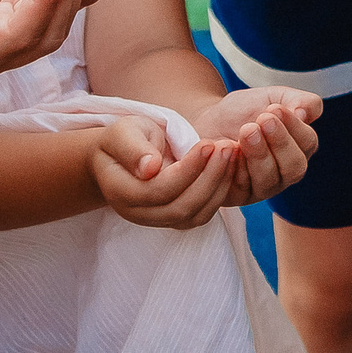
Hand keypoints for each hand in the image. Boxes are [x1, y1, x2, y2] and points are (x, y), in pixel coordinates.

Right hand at [91, 113, 238, 229]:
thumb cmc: (124, 139)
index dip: (186, 170)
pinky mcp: (175, 218)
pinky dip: (219, 193)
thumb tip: (150, 168)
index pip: (158, 191)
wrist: (122, 155)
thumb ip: (133, 148)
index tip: (207, 144)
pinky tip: (229, 168)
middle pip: (180, 208)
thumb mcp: (123, 133)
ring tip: (231, 154)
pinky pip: (202, 215)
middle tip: (226, 147)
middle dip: (209, 178)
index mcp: (120, 191)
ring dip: (218, 186)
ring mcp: (157, 219)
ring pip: (195, 215)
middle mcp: (138, 213)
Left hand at [188, 86, 320, 205]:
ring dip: (259, 154)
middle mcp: (284, 172)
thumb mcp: (273, 97)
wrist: (207, 121)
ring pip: (269, 180)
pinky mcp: (238, 196)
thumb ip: (299, 100)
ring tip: (246, 130)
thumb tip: (305, 114)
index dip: (294, 126)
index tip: (275, 108)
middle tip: (262, 119)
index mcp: (298, 148)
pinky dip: (236, 167)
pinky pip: (242, 189)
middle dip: (280, 143)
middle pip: (294, 168)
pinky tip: (229, 148)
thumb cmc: (243, 110)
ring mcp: (262, 187)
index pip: (307, 143)